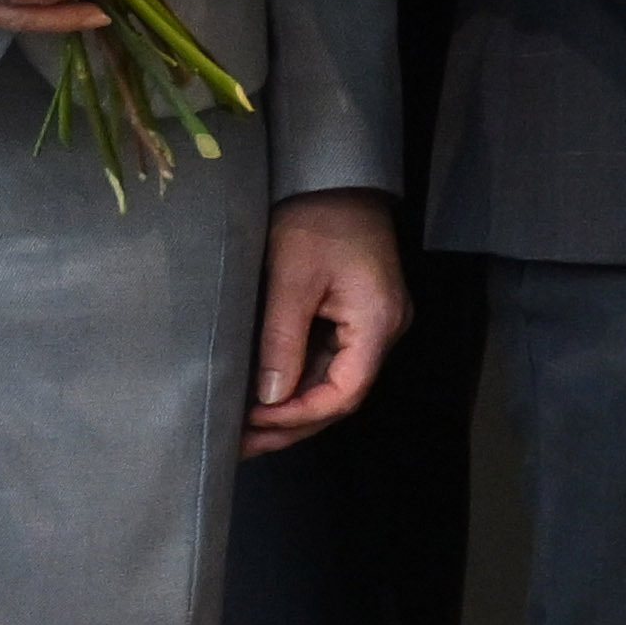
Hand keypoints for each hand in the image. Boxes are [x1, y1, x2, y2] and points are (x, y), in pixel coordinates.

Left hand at [246, 191, 408, 454]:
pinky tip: (264, 395)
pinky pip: (329, 362)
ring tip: (245, 428)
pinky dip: (297, 382)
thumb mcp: (290, 278)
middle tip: (240, 445)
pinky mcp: (357, 316)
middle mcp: (385, 331)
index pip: (345, 392)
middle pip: (341, 396)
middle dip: (290, 424)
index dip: (299, 415)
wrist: (338, 178)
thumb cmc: (316, 219)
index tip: (253, 422)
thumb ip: (281, 340)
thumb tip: (269, 399)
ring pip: (334, 382)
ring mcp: (374, 325)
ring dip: (291, 408)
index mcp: (376, 322)